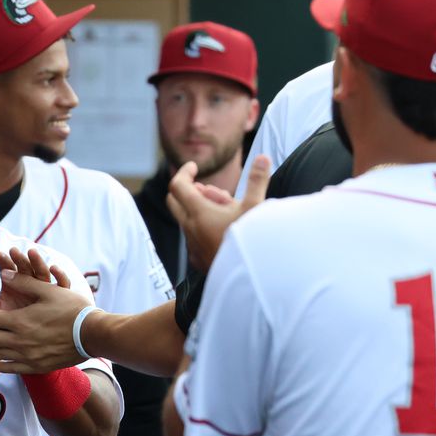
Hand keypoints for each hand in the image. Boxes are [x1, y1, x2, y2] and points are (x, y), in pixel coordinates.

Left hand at [0, 248, 90, 373]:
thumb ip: (24, 282)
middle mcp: (20, 341)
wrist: (93, 334)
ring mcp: (28, 356)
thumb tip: (3, 272)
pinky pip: (13, 368)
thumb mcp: (48, 290)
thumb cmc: (73, 309)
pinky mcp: (38, 366)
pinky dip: (0, 365)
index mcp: (20, 321)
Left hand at [166, 155, 269, 271]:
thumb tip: (262, 157)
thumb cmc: (252, 242)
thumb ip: (257, 181)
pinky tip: (221, 230)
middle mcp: (189, 227)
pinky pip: (192, 237)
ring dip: (197, 209)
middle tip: (205, 188)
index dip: (184, 172)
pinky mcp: (196, 258)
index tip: (194, 167)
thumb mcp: (256, 208)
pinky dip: (201, 227)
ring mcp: (191, 244)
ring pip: (185, 219)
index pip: (177, 185)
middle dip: (186, 189)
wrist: (248, 278)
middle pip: (174, 201)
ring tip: (223, 209)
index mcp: (198, 212)